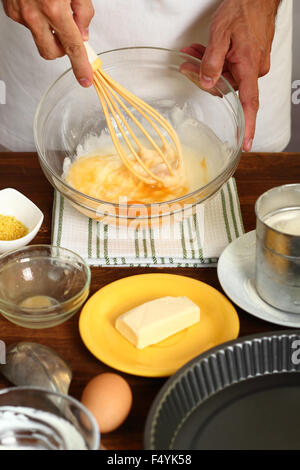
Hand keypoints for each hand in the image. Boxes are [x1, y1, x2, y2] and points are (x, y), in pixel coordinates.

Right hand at [2, 0, 94, 86]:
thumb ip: (83, 11)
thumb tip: (83, 32)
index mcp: (53, 8)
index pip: (72, 47)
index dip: (80, 65)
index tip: (85, 79)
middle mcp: (33, 14)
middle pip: (51, 52)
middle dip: (62, 49)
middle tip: (68, 33)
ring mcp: (19, 13)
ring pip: (39, 37)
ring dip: (49, 30)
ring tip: (51, 6)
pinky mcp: (10, 10)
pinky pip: (28, 24)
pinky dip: (37, 18)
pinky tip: (38, 1)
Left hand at [181, 0, 280, 151]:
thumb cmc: (243, 9)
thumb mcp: (221, 34)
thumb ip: (212, 61)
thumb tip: (206, 84)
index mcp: (249, 67)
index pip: (250, 104)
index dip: (249, 126)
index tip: (247, 144)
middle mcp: (254, 69)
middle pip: (226, 86)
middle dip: (204, 78)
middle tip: (187, 65)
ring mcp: (253, 64)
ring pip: (225, 75)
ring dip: (207, 67)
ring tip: (193, 52)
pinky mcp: (249, 58)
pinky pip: (230, 67)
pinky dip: (215, 61)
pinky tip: (203, 51)